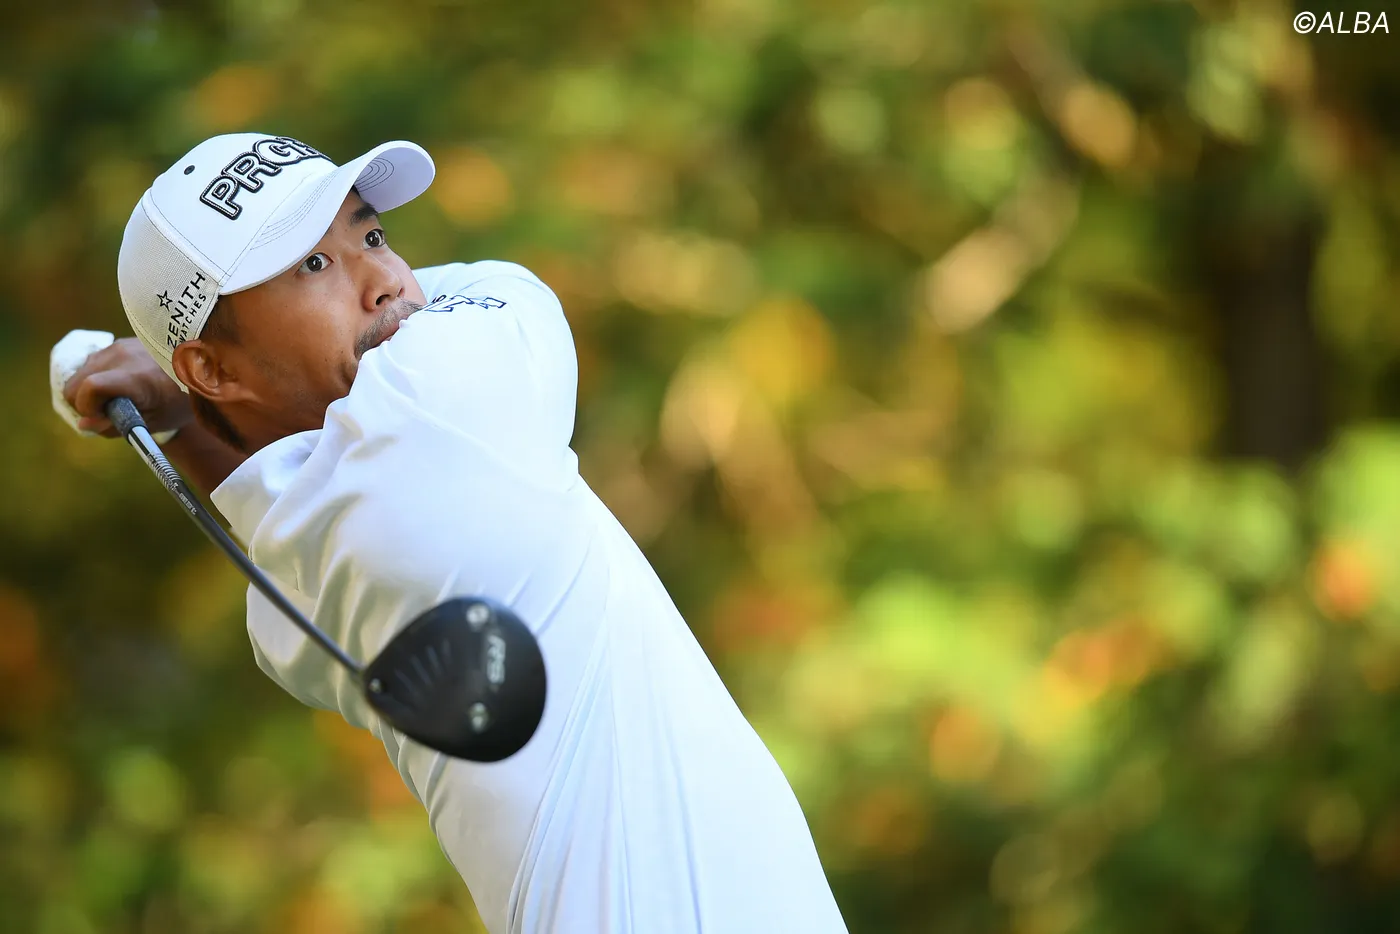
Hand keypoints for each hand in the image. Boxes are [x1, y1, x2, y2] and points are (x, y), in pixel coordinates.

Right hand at [63, 337, 192, 437]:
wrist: (205, 366)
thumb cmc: (182, 399)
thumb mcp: (155, 421)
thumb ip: (117, 424)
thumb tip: (83, 425)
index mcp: (133, 377)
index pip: (88, 388)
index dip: (86, 408)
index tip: (103, 418)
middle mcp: (120, 356)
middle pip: (74, 382)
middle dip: (82, 403)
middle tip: (106, 414)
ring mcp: (118, 345)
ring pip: (81, 371)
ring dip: (89, 389)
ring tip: (118, 400)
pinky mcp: (119, 342)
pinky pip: (95, 362)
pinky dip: (99, 376)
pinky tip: (123, 385)